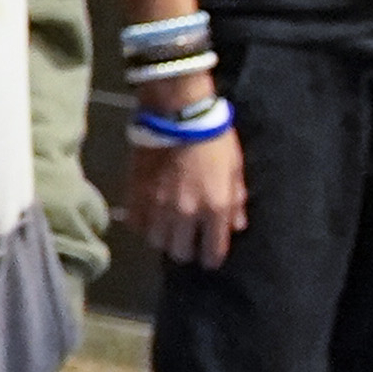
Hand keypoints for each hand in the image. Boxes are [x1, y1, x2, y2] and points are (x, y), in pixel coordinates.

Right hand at [127, 128, 247, 270]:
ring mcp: (158, 206)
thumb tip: (236, 224)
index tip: (210, 256)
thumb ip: (236, 200)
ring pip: (156, 242)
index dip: (212, 258)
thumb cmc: (214, 139)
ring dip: (163, 239)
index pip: (212, 251)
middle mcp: (185, 213)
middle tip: (188, 242)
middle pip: (180, 252)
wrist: (178, 114)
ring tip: (167, 230)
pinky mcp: (137, 194)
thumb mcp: (235, 169)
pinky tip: (149, 218)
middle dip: (186, 250)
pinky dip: (143, 224)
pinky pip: (136, 223)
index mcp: (214, 208)